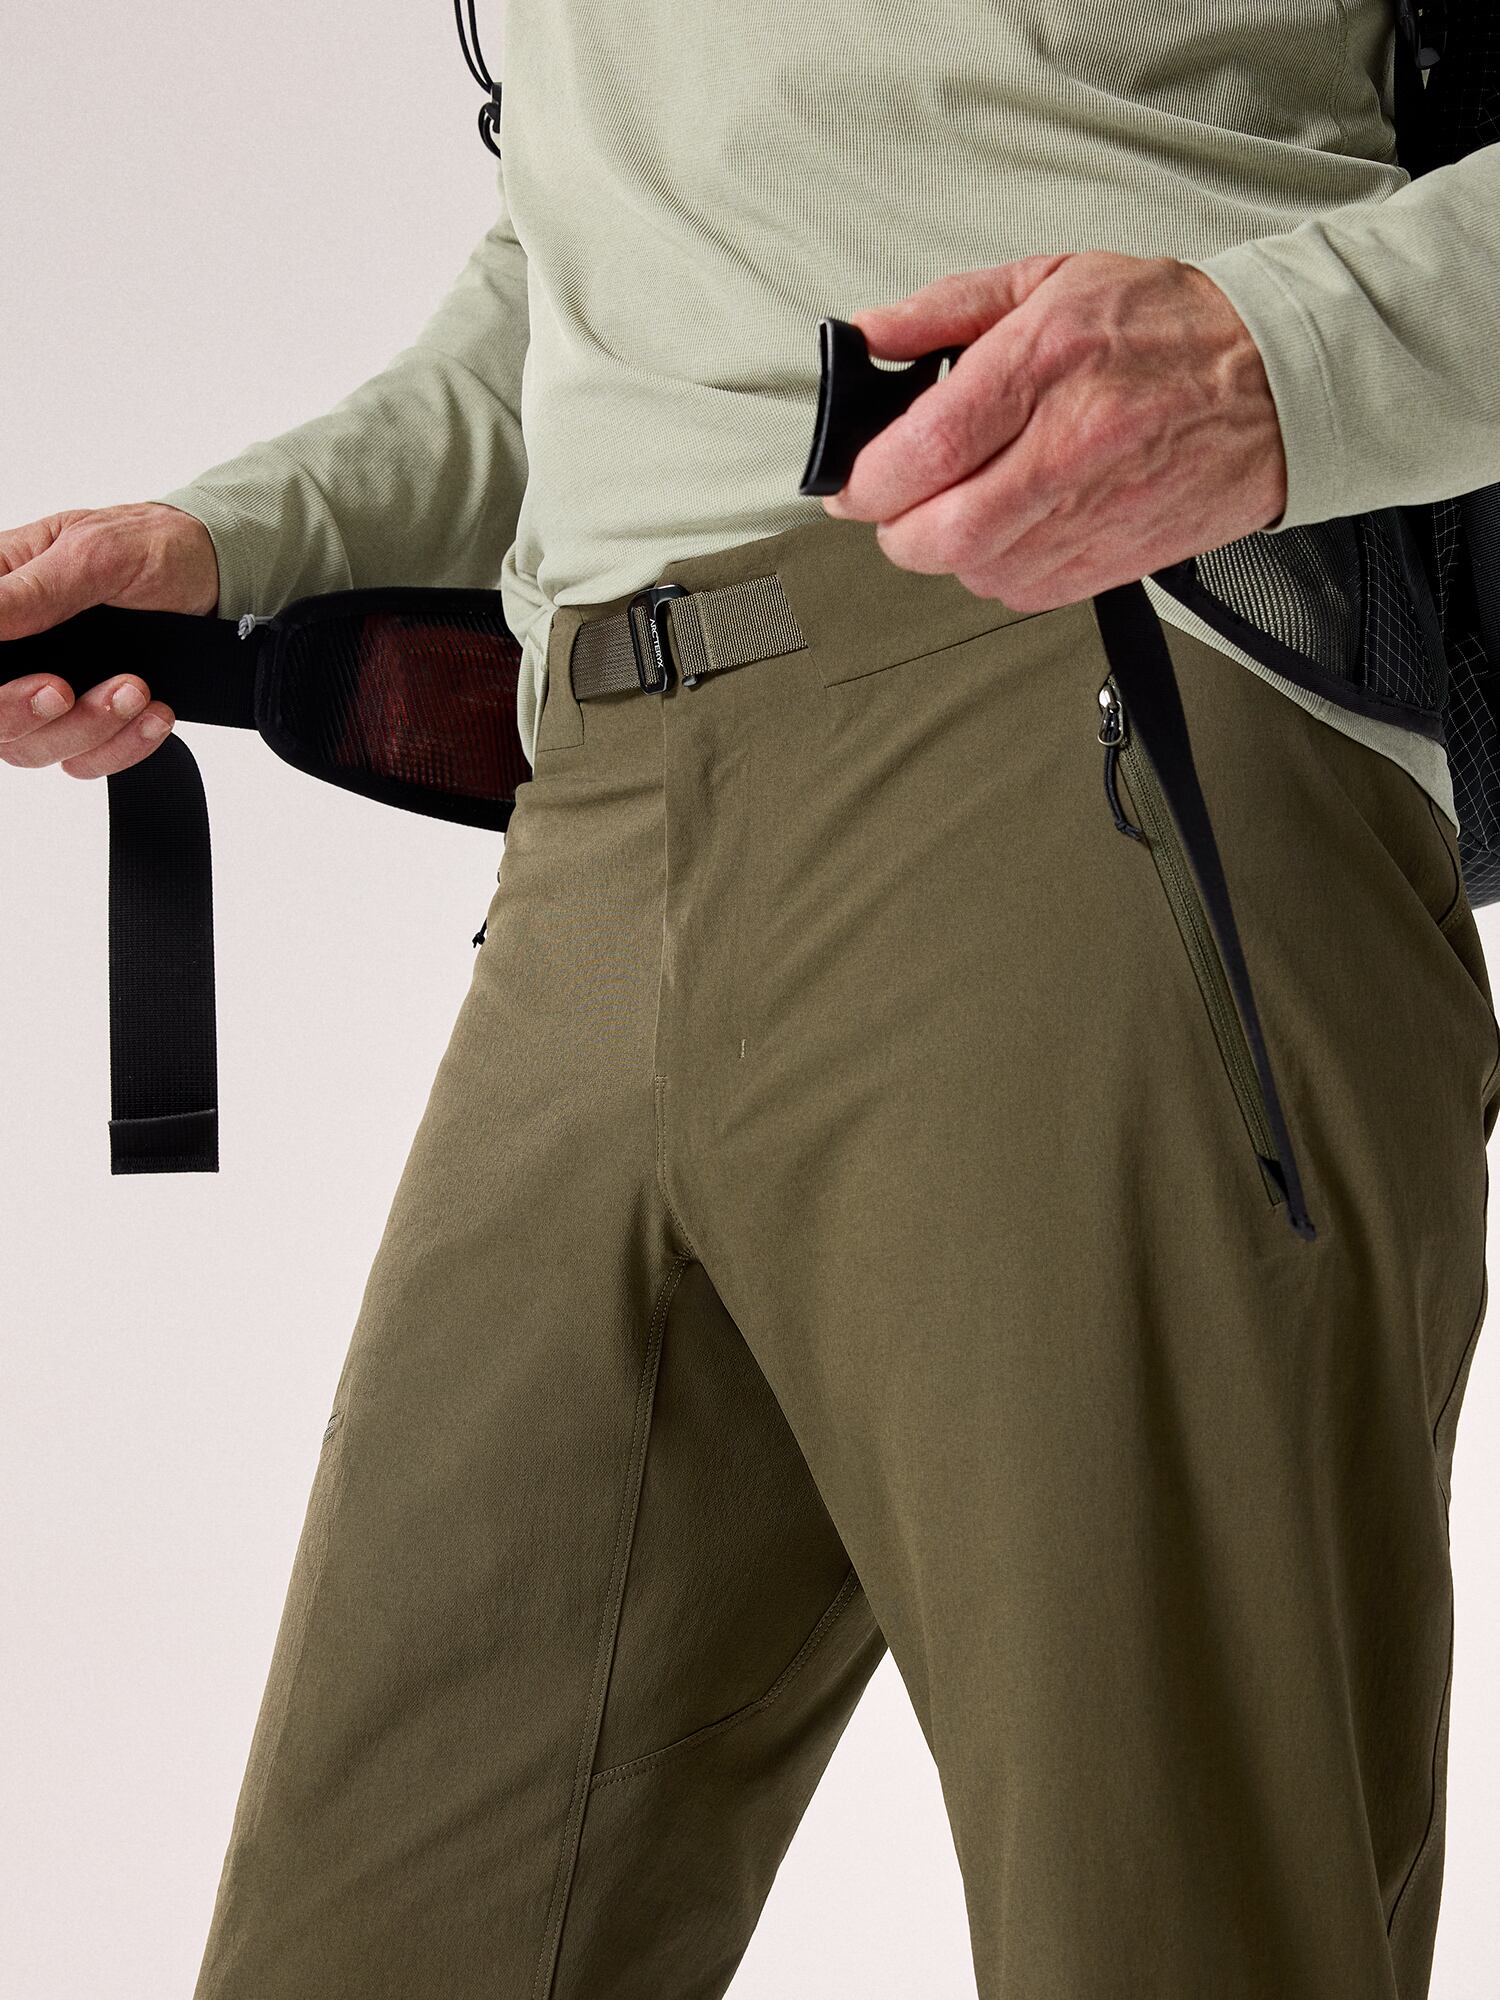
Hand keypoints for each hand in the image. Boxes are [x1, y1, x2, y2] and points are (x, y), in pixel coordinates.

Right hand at [0, 502, 218, 776]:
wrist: (215, 577)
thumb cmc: (150, 545)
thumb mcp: (93, 552)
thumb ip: (32, 591)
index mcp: (1, 597)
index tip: (33, 680)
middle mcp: (17, 650)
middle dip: (21, 713)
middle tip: (63, 692)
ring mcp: (50, 689)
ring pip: (33, 746)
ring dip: (88, 729)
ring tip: (135, 689)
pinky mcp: (91, 720)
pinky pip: (86, 761)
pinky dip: (122, 746)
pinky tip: (152, 715)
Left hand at [820, 251, 1287, 611]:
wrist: (1277, 381)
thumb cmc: (1167, 326)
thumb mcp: (1050, 279)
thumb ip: (946, 310)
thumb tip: (868, 336)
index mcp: (1046, 365)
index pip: (924, 450)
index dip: (866, 480)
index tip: (852, 479)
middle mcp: (1070, 448)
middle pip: (938, 533)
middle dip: (895, 528)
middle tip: (895, 503)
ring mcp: (1095, 514)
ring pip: (974, 571)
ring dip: (945, 550)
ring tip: (959, 505)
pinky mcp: (1115, 560)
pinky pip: (1022, 593)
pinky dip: (994, 570)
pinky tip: (1007, 529)